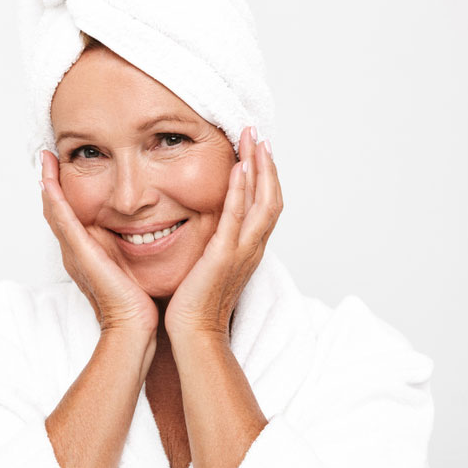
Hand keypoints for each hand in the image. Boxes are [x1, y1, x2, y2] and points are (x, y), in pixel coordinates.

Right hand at [39, 150, 158, 335]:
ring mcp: (74, 253)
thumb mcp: (132, 268)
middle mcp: (75, 252)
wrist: (132, 327)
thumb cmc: (137, 303)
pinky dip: (54, 199)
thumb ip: (132, 249)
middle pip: (56, 211)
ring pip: (55, 212)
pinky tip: (50, 179)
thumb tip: (147, 230)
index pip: (70, 216)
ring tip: (45, 159)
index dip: (64, 192)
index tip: (63, 167)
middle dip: (50, 183)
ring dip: (48, 184)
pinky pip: (63, 221)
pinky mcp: (80, 254)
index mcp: (86, 254)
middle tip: (47, 156)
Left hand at [164, 126, 282, 341]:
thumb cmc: (196, 304)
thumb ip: (215, 242)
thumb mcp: (210, 265)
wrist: (195, 333)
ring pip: (263, 202)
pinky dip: (241, 191)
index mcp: (249, 249)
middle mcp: (252, 248)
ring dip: (260, 168)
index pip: (266, 205)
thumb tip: (208, 224)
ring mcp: (242, 251)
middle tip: (260, 134)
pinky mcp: (224, 256)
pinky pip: (237, 217)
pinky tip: (238, 167)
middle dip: (267, 163)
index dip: (266, 176)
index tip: (259, 150)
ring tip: (253, 140)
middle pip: (272, 197)